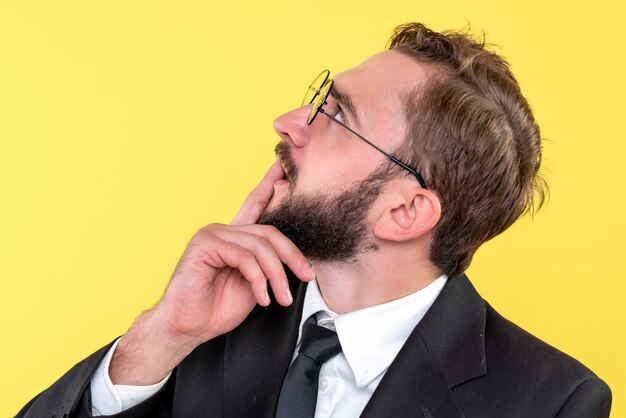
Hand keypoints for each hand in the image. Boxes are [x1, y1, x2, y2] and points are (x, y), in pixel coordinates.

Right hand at [109, 160, 314, 384]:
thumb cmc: (217, 308)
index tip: (285, 164)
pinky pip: (243, 256)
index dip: (271, 182)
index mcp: (236, 237)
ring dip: (276, 275)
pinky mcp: (204, 244)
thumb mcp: (255, 284)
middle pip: (270, 232)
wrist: (188, 327)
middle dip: (292, 256)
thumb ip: (270, 265)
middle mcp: (224, 230)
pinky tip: (260, 296)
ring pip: (260, 246)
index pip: (257, 203)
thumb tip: (297, 260)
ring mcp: (213, 234)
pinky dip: (257, 278)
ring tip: (280, 297)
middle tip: (305, 276)